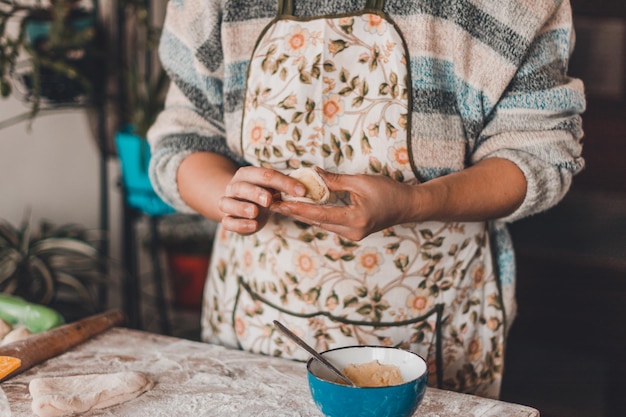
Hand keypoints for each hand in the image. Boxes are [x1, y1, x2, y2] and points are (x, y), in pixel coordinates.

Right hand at [219, 166, 306, 234]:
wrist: (242, 206)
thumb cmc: (262, 194)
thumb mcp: (273, 188)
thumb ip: (285, 187)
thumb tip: (304, 190)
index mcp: (248, 174)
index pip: (265, 175)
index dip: (283, 183)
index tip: (300, 192)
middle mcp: (234, 186)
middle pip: (242, 187)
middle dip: (255, 193)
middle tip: (269, 200)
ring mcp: (228, 203)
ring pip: (228, 203)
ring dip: (242, 208)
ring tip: (255, 212)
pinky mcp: (226, 220)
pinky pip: (228, 223)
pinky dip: (240, 225)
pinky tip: (253, 225)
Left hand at [271, 169, 415, 240]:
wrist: (408, 206)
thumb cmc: (389, 191)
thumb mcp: (361, 182)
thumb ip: (335, 180)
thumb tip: (312, 174)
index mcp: (354, 220)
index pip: (319, 214)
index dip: (297, 208)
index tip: (280, 203)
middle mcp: (351, 232)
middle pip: (316, 222)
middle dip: (295, 212)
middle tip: (274, 203)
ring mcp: (352, 234)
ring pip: (321, 224)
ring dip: (303, 214)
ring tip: (283, 204)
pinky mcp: (353, 232)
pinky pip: (329, 223)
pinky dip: (316, 214)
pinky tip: (302, 207)